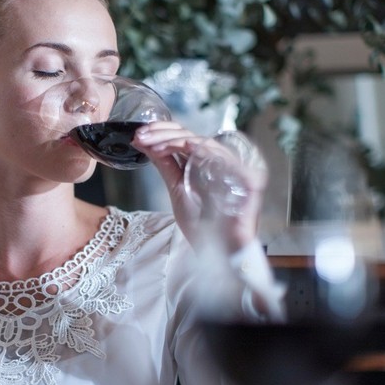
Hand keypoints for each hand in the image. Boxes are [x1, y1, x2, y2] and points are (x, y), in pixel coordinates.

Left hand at [133, 122, 265, 252]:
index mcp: (205, 164)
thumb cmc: (202, 225)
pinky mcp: (246, 178)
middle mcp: (220, 162)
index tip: (138, 136)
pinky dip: (205, 149)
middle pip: (192, 136)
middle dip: (163, 134)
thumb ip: (166, 166)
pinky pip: (226, 158)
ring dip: (177, 141)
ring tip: (156, 144)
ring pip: (205, 143)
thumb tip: (146, 145)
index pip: (184, 138)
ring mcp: (235, 168)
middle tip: (142, 136)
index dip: (161, 133)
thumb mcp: (177, 190)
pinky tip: (186, 146)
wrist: (219, 251)